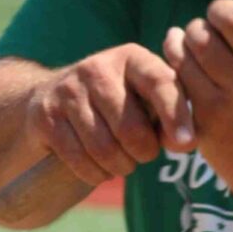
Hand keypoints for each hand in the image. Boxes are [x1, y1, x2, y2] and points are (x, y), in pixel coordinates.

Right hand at [26, 43, 194, 185]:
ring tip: (121, 162)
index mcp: (131, 57)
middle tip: (142, 154)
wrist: (49, 97)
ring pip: (104, 148)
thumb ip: (171, 114)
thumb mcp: (143, 97)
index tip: (186, 145)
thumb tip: (183, 142)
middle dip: (143, 153)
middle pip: (131, 128)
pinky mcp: (46, 115)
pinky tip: (99, 168)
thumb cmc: (114, 103)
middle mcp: (97, 67)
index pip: (160, 82)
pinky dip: (95, 174)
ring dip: (119, 166)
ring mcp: (68, 91)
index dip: (176, 115)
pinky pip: (79, 158)